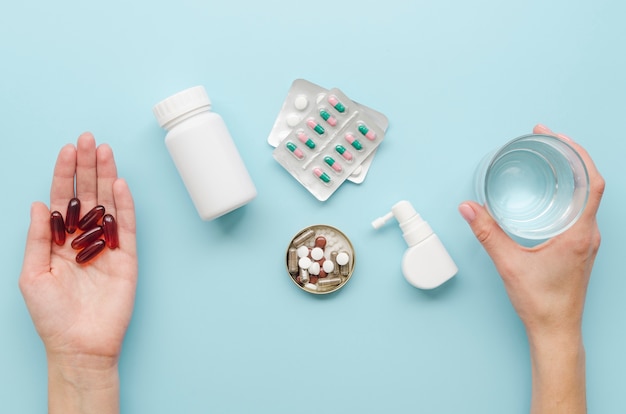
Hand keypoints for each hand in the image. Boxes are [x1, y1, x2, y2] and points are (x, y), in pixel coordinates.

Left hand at [19, 132, 136, 413]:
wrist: (80, 345)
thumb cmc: (52, 316)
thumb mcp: (33, 274)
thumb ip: (38, 237)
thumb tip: (39, 204)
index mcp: (59, 241)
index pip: (63, 199)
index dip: (64, 174)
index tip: (68, 149)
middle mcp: (84, 238)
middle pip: (87, 194)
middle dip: (87, 166)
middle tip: (89, 139)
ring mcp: (107, 245)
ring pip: (108, 203)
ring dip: (107, 176)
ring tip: (105, 151)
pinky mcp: (127, 256)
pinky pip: (127, 225)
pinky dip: (125, 204)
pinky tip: (120, 184)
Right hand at [458, 124, 603, 413]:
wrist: (556, 331)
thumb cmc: (542, 303)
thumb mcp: (510, 264)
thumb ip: (488, 233)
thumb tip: (469, 208)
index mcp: (579, 233)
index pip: (591, 182)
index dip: (576, 153)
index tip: (556, 137)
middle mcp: (588, 234)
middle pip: (590, 183)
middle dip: (570, 157)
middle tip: (547, 140)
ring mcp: (585, 242)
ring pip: (586, 198)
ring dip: (570, 175)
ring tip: (549, 160)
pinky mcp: (578, 249)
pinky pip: (579, 212)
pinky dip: (567, 194)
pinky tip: (548, 196)